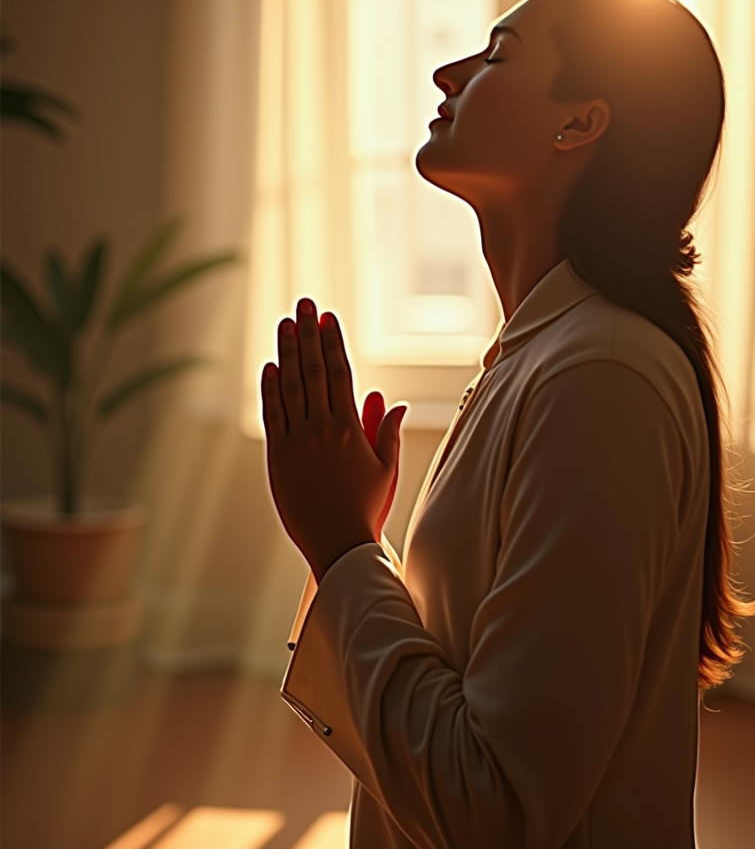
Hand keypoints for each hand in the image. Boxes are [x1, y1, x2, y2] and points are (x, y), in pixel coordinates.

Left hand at [261, 297, 406, 581]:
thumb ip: (386, 431)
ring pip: (290, 387)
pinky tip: (270, 366)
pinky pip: (272, 415)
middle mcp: (322, 429)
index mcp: (350, 429)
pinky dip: (270, 389)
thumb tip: (391, 400)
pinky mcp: (278, 457)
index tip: (328, 317)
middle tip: (304, 304)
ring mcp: (297, 442)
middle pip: (313, 371)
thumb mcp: (386, 469)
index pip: (340, 374)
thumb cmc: (367, 508)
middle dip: (309, 334)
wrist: (337, 544)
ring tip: (286, 324)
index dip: (333, 342)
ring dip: (287, 352)